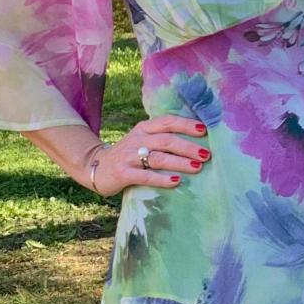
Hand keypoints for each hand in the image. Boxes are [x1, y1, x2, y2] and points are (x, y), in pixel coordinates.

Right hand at [91, 115, 209, 196]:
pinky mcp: (123, 173)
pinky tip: (176, 181)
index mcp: (144, 128)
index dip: (186, 125)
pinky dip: (162, 178)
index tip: (204, 130)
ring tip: (197, 167)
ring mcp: (129, 156)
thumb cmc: (129, 155)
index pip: (167, 122)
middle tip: (206, 154)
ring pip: (158, 157)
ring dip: (180, 162)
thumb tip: (196, 140)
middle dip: (188, 147)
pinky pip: (145, 176)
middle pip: (166, 140)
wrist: (96, 167)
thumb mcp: (142, 140)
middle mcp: (137, 139)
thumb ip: (162, 137)